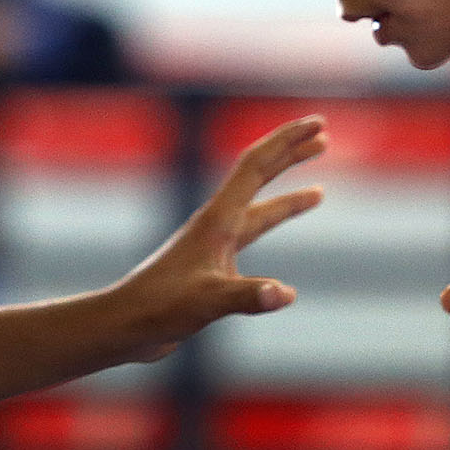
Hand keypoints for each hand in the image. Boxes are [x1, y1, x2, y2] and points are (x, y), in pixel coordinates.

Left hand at [114, 115, 326, 361]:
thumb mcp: (208, 302)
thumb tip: (286, 294)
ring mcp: (215, 245)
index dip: (287, 141)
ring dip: (289, 198)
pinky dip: (271, 237)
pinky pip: (250, 240)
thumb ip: (247, 296)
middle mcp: (217, 224)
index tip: (317, 124)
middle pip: (259, 177)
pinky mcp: (213, 267)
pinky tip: (284, 256)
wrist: (127, 324)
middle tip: (323, 136)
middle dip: (291, 155)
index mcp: (218, 219)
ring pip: (259, 211)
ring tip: (320, 192)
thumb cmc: (160, 307)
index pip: (256, 166)